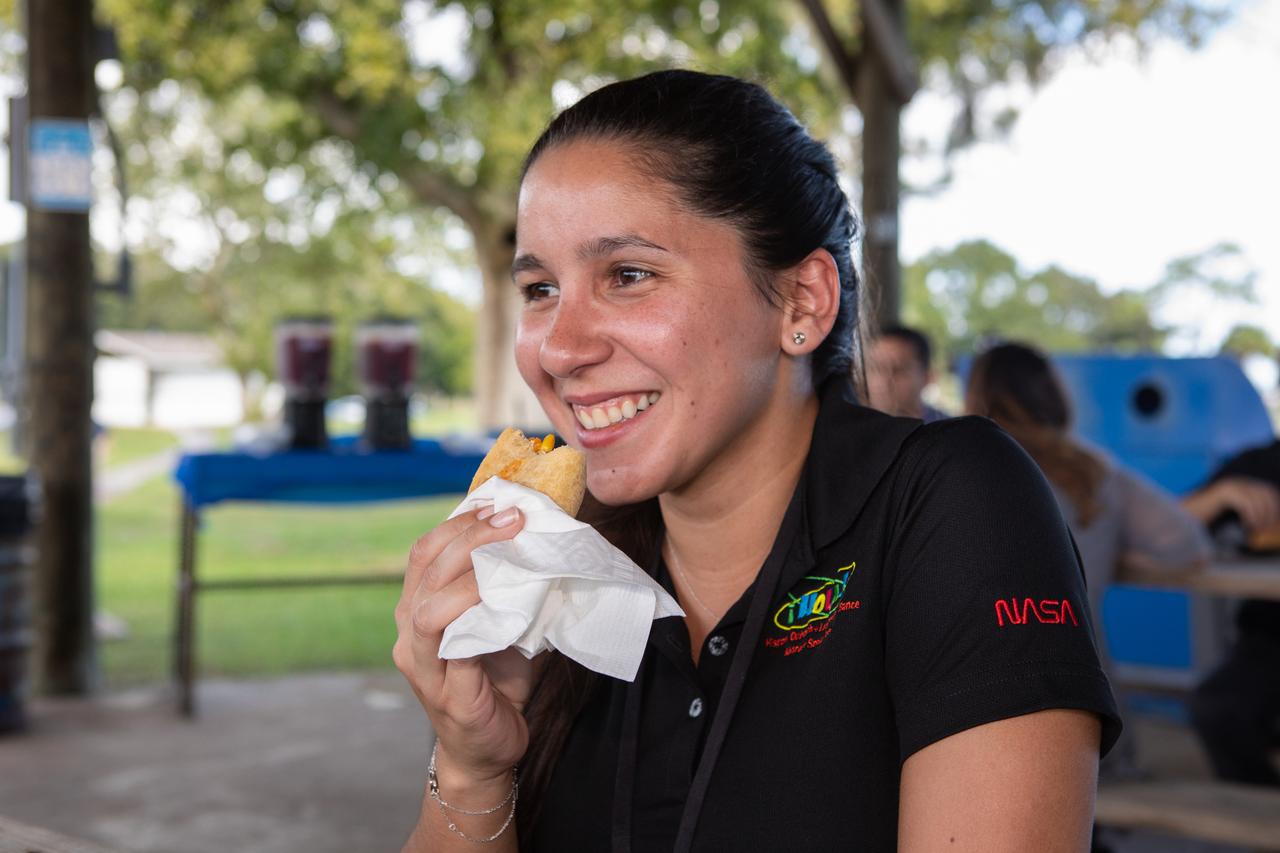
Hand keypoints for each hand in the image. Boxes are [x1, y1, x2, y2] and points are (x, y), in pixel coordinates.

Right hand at [393, 506, 534, 785]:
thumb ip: (508, 587)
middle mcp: (410, 633)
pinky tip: (507, 601)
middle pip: (426, 568)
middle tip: (513, 518)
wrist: (488, 750)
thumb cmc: (495, 682)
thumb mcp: (500, 624)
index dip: (459, 523)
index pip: (425, 552)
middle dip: (470, 536)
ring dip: (471, 573)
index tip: (499, 502)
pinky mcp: (447, 693)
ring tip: (510, 552)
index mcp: (418, 609)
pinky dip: (479, 617)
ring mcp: (423, 665)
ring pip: (429, 607)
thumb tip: (543, 541)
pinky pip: (454, 647)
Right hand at [1182, 477, 1279, 531]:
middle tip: (1268, 530)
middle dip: (1271, 512)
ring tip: (1258, 530)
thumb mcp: (1231, 515)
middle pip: (1265, 494)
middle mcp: (1237, 482)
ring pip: (1257, 499)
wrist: (1181, 516)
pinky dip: (1251, 516)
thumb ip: (1246, 513)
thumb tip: (1267, 523)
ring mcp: (1230, 485)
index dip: (1275, 507)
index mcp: (1240, 485)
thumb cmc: (1205, 519)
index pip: (1268, 492)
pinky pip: (1245, 503)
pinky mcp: (1224, 492)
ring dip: (1262, 516)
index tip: (1275, 524)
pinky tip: (1249, 526)